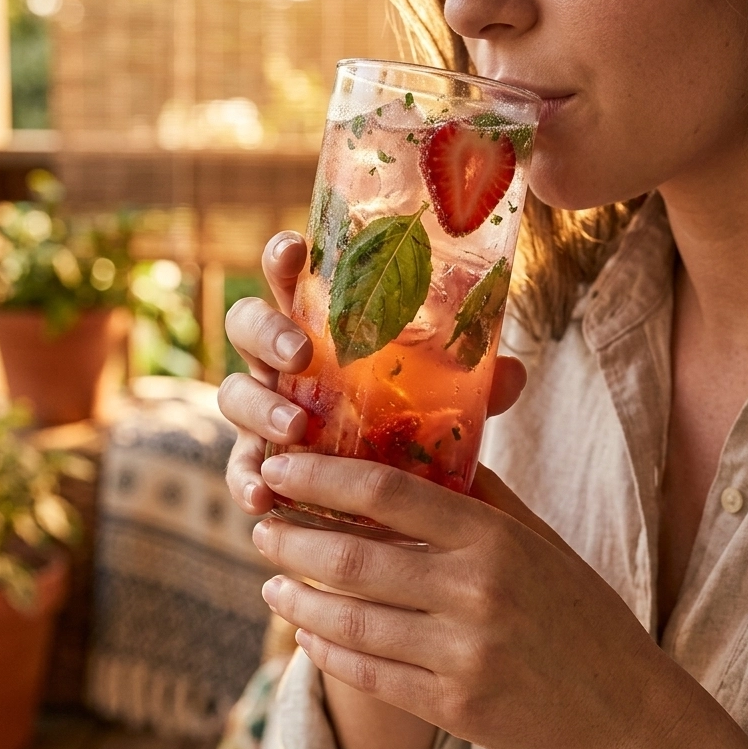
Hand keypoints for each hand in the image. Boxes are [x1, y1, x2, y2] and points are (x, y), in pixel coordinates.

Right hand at [217, 231, 528, 516]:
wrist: (393, 496)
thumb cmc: (408, 422)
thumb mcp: (440, 396)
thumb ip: (470, 382)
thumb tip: (514, 372)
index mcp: (319, 326)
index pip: (289, 277)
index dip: (282, 258)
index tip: (295, 251)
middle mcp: (281, 362)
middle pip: (246, 324)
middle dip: (265, 331)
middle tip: (299, 353)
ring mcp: (264, 410)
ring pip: (233, 393)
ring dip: (259, 407)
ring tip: (295, 428)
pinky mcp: (259, 462)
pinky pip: (240, 468)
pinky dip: (246, 481)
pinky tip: (264, 497)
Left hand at [252, 453, 669, 748]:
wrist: (624, 709)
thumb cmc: (577, 612)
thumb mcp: (538, 541)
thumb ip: (479, 497)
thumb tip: (417, 450)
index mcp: (494, 538)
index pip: (387, 492)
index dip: (321, 476)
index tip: (280, 468)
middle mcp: (475, 592)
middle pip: (353, 557)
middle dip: (291, 539)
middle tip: (262, 528)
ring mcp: (463, 654)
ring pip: (349, 621)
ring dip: (296, 600)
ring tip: (271, 583)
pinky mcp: (454, 707)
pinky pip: (367, 675)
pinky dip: (325, 652)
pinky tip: (305, 635)